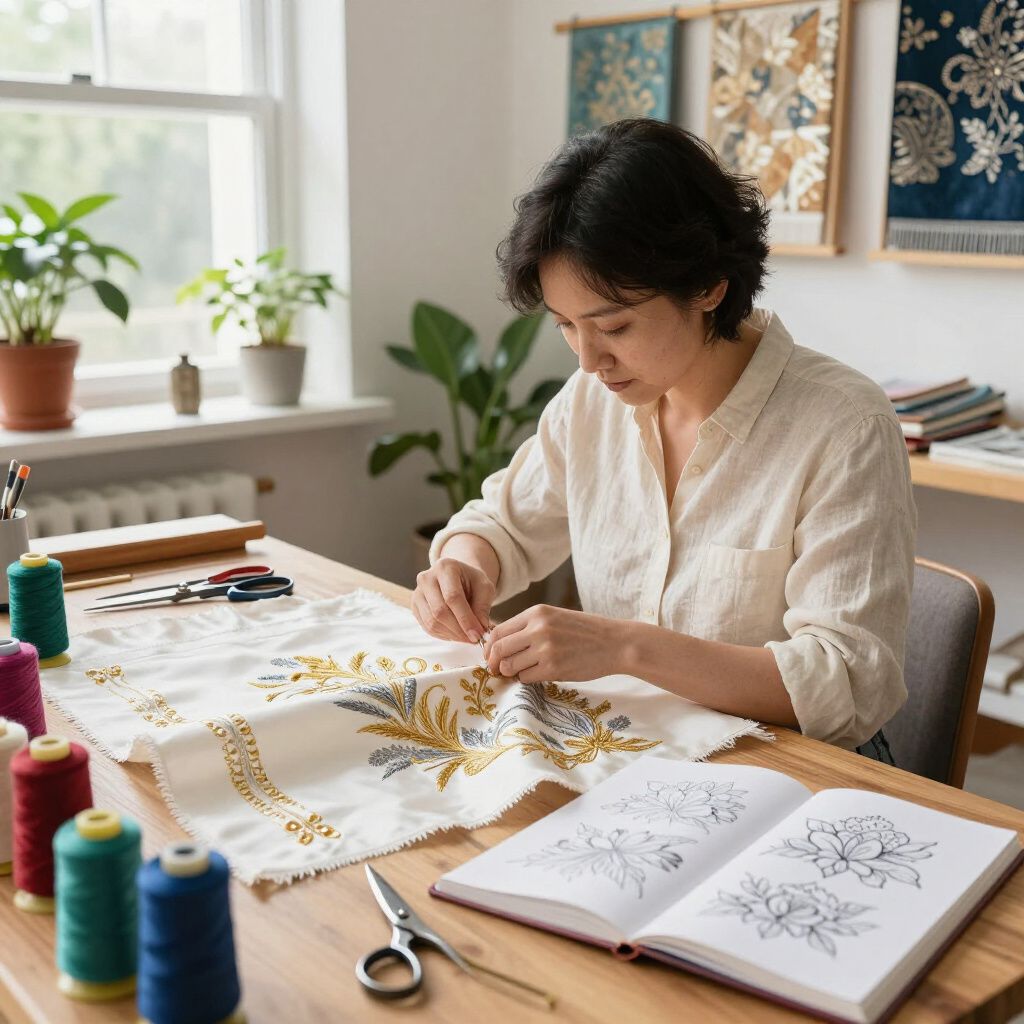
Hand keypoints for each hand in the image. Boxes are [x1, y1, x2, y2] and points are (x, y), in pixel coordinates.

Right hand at [412, 557, 493, 643]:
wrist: (457, 577)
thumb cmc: (472, 581)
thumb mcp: (484, 587)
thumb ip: (483, 606)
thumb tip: (480, 629)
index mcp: (446, 567)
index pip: (453, 597)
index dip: (465, 619)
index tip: (477, 635)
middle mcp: (427, 577)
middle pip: (439, 611)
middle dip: (459, 630)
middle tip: (474, 639)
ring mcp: (418, 592)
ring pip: (432, 622)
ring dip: (452, 635)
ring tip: (467, 637)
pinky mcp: (415, 606)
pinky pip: (427, 627)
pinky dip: (443, 635)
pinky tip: (456, 634)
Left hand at [482, 605, 624, 682]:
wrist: (615, 643)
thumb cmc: (585, 632)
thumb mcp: (554, 618)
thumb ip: (529, 627)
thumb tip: (499, 644)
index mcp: (536, 613)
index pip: (498, 631)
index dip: (490, 648)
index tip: (491, 657)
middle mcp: (538, 628)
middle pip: (498, 649)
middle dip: (493, 663)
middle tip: (496, 671)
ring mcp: (545, 648)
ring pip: (510, 666)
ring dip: (512, 673)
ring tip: (523, 672)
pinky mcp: (553, 668)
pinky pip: (526, 678)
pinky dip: (527, 679)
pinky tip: (539, 675)